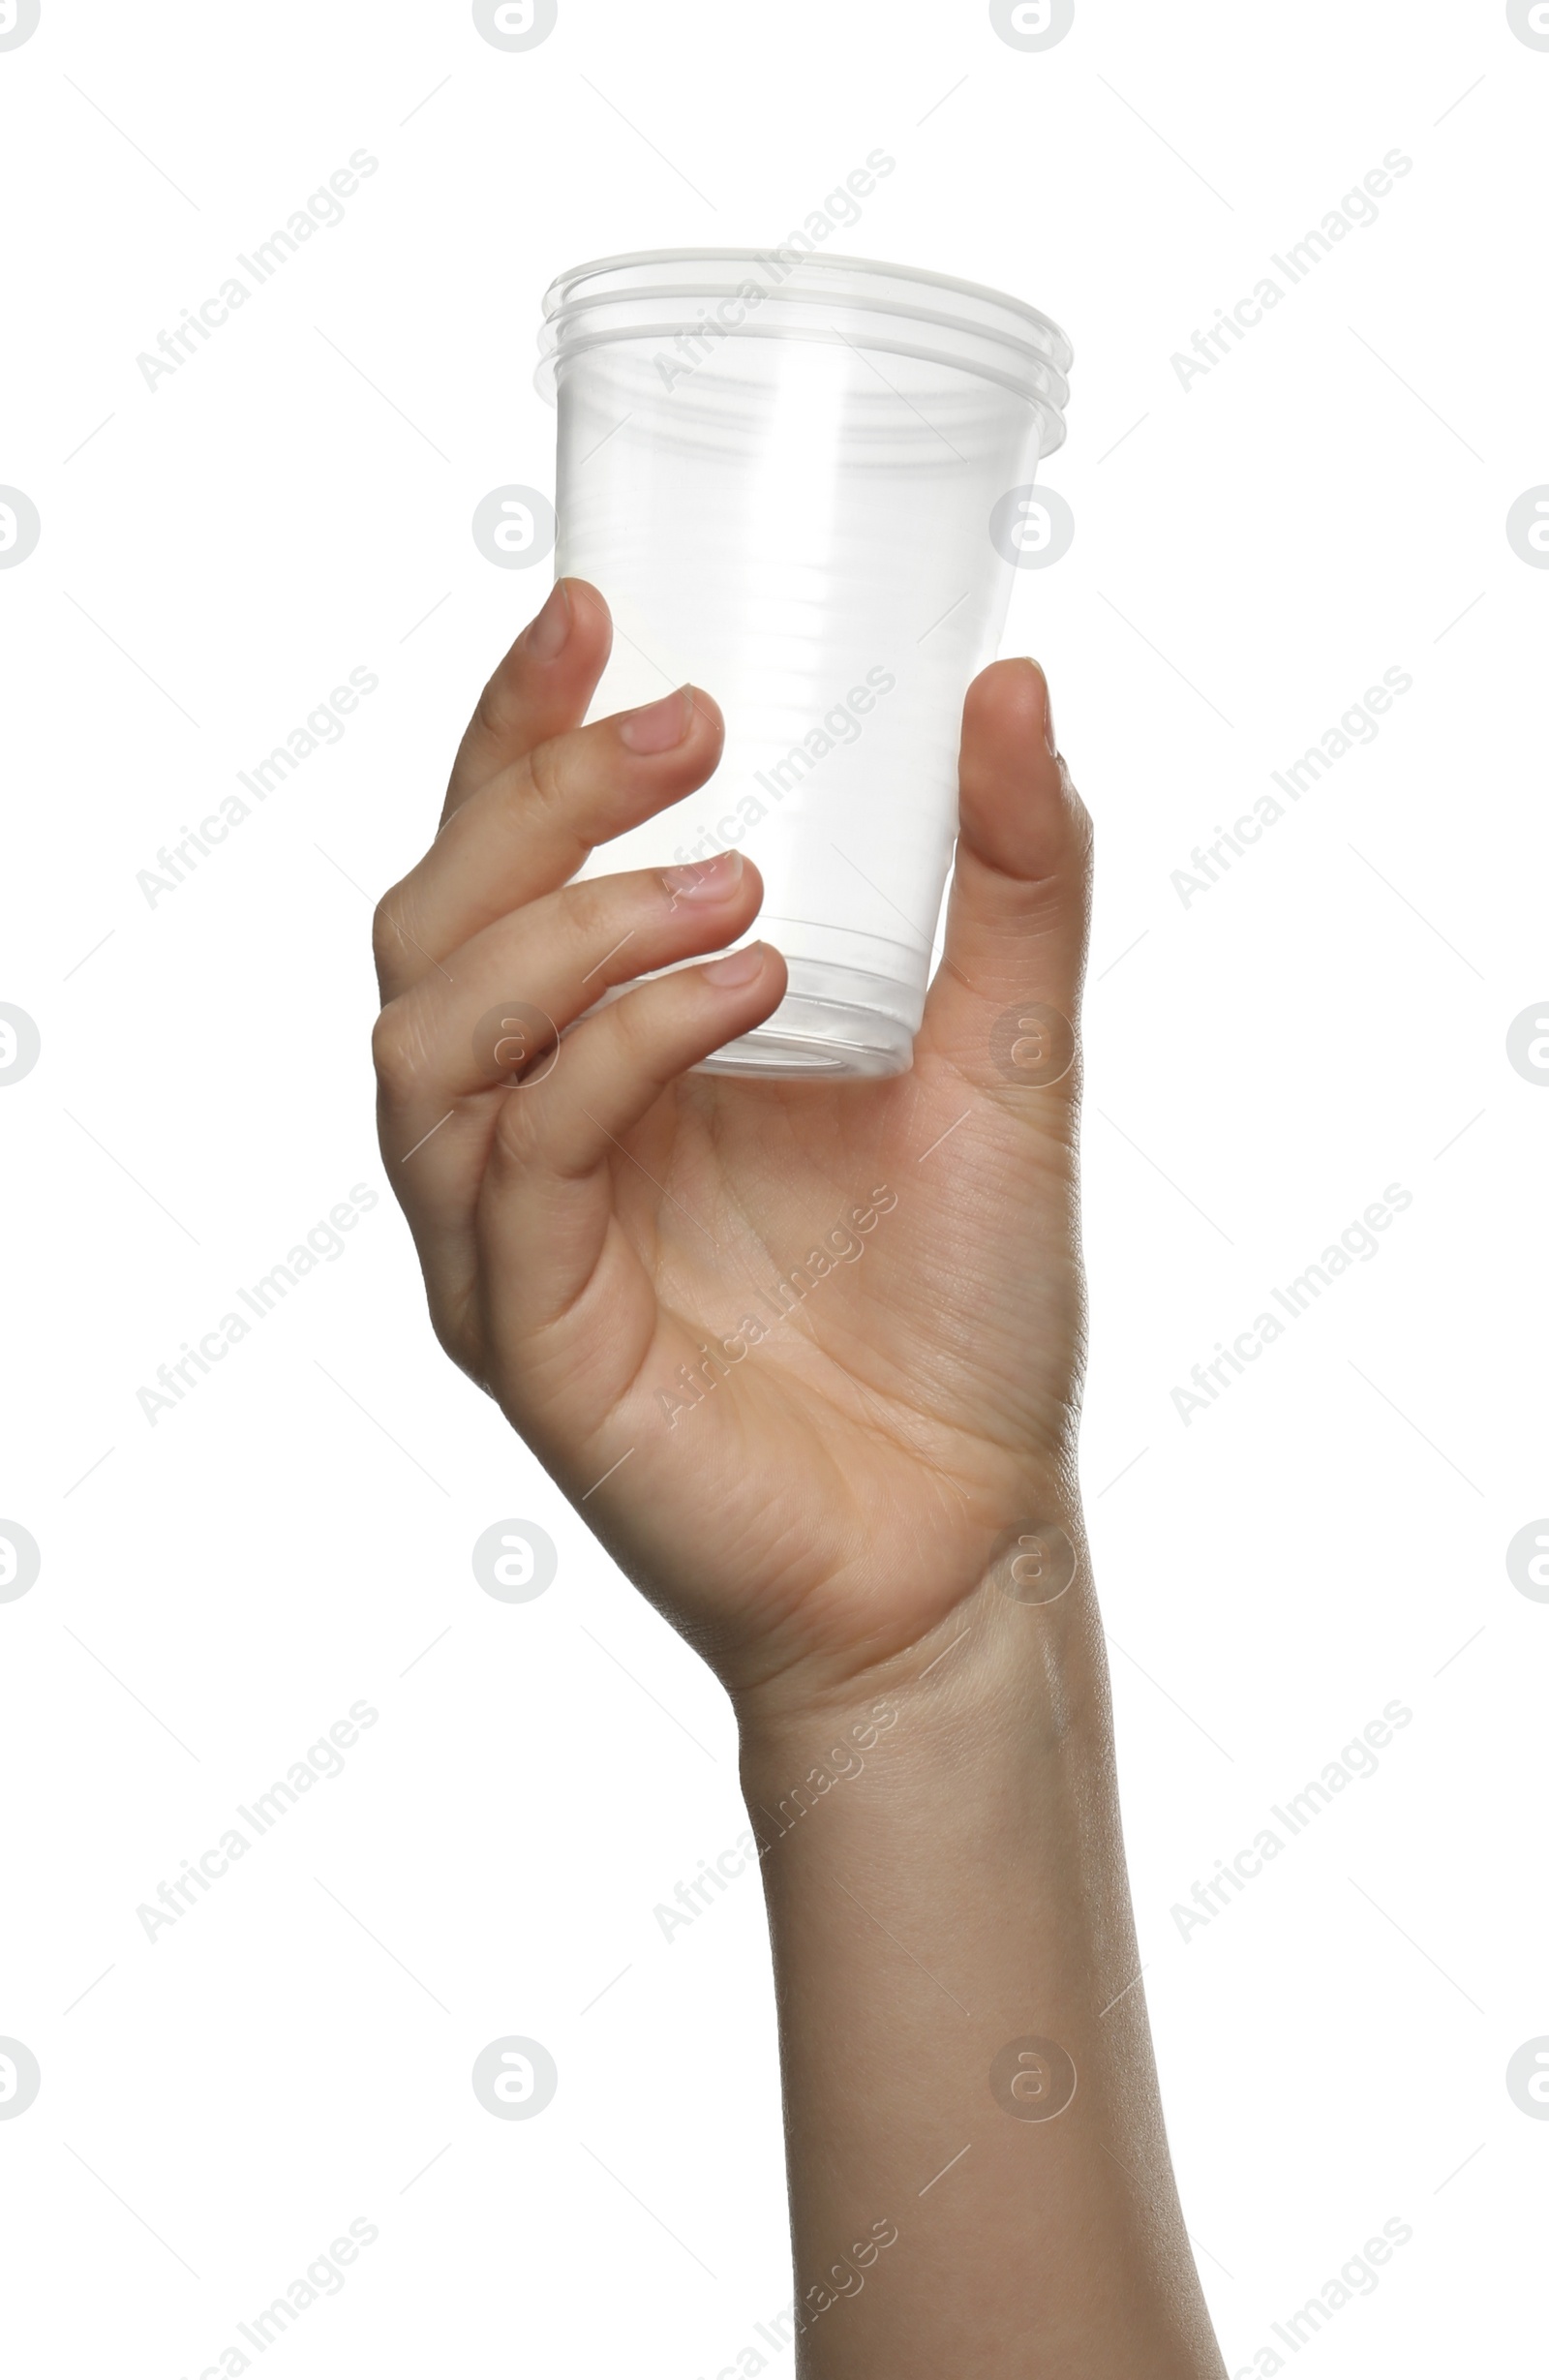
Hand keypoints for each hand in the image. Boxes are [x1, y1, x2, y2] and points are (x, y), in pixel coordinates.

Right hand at [371, 579, 1092, 1717]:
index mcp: (609, 1056)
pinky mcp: (533, 1335)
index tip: (598, 610)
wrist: (973, 1538)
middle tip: (684, 726)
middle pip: (430, 926)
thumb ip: (1016, 886)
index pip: (505, 864)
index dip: (518, 731)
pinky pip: (518, 1165)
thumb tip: (1015, 686)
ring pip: (431, 1037)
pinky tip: (745, 995)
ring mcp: (514, 1239)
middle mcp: (533, 1135)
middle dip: (533, 800)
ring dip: (567, 929)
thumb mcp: (1012, 1060)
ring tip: (735, 882)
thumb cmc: (970, 1315)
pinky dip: (617, 1054)